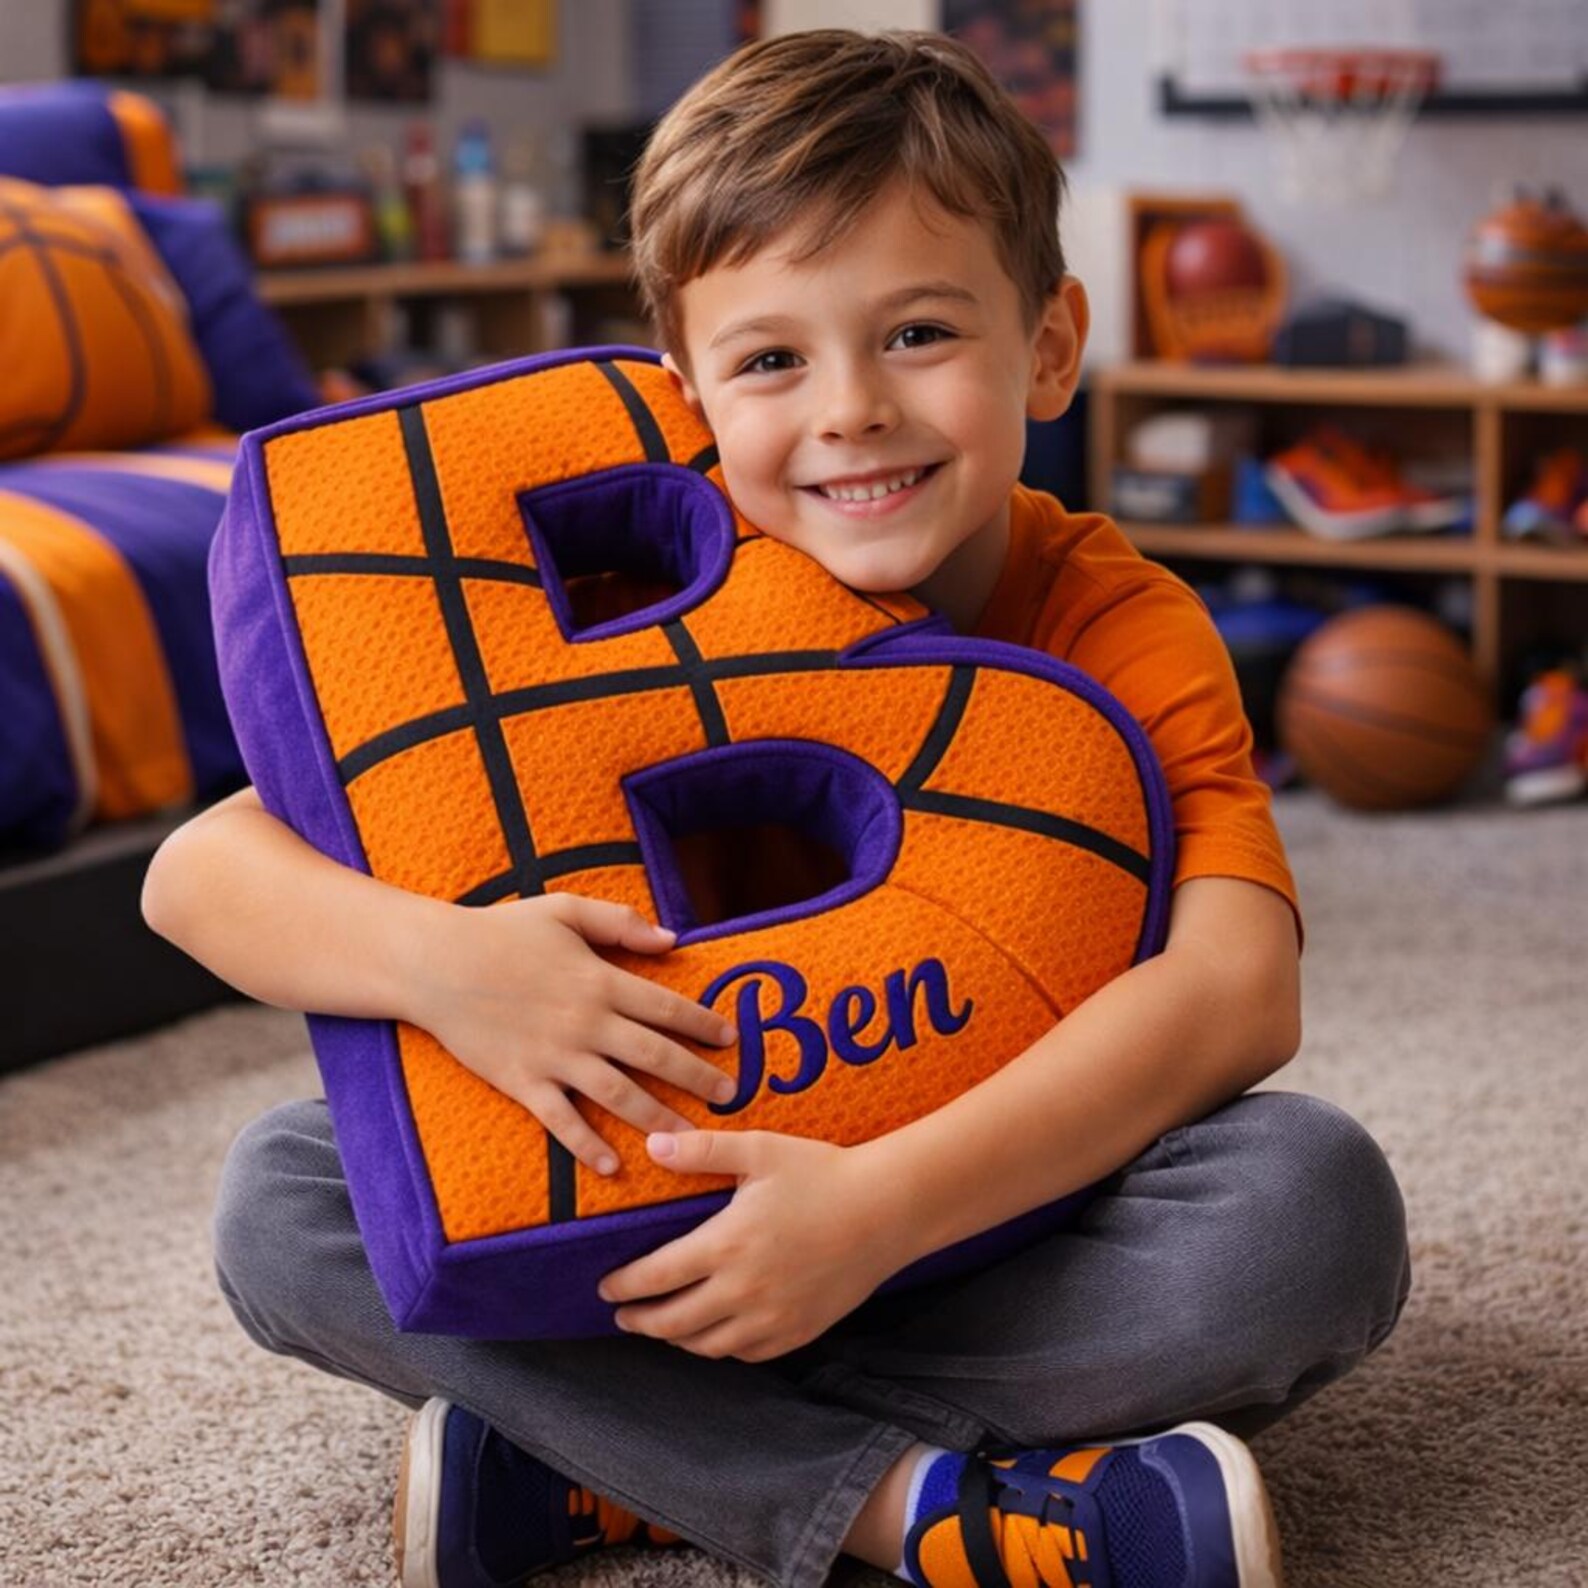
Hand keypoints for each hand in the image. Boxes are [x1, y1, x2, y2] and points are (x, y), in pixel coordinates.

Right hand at [403, 894, 736, 1175]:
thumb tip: (672, 939)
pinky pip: (562, 1121)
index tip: (730, 1040)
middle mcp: (585, 1023)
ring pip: (619, 1095)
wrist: (437, 963)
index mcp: (600, 980)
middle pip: (654, 1056)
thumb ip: (621, 923)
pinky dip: (588, 1146)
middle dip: (697, 1077)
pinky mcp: (522, 1082)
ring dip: (658, 1118)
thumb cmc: (502, 931)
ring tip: (690, 1139)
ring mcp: (554, 1056)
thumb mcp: (566, 910)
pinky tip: (613, 1166)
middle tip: (729, 1096)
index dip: (702, 1024)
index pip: (666, 1007)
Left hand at [597, 1129, 900, 1361]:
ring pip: (708, 1346)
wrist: (887, 1210)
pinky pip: (747, 1354)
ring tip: (662, 1326)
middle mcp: (745, 1291)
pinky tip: (713, 1333)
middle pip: (673, 1322)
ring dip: (676, 1339)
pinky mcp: (798, 1332)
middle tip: (623, 1314)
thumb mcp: (760, 1150)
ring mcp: (773, 1318)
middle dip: (640, 1320)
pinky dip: (721, 1347)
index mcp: (727, 1245)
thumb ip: (702, 1150)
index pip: (656, 1277)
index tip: (605, 1286)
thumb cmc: (822, 1173)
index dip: (624, 1286)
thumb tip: (652, 1144)